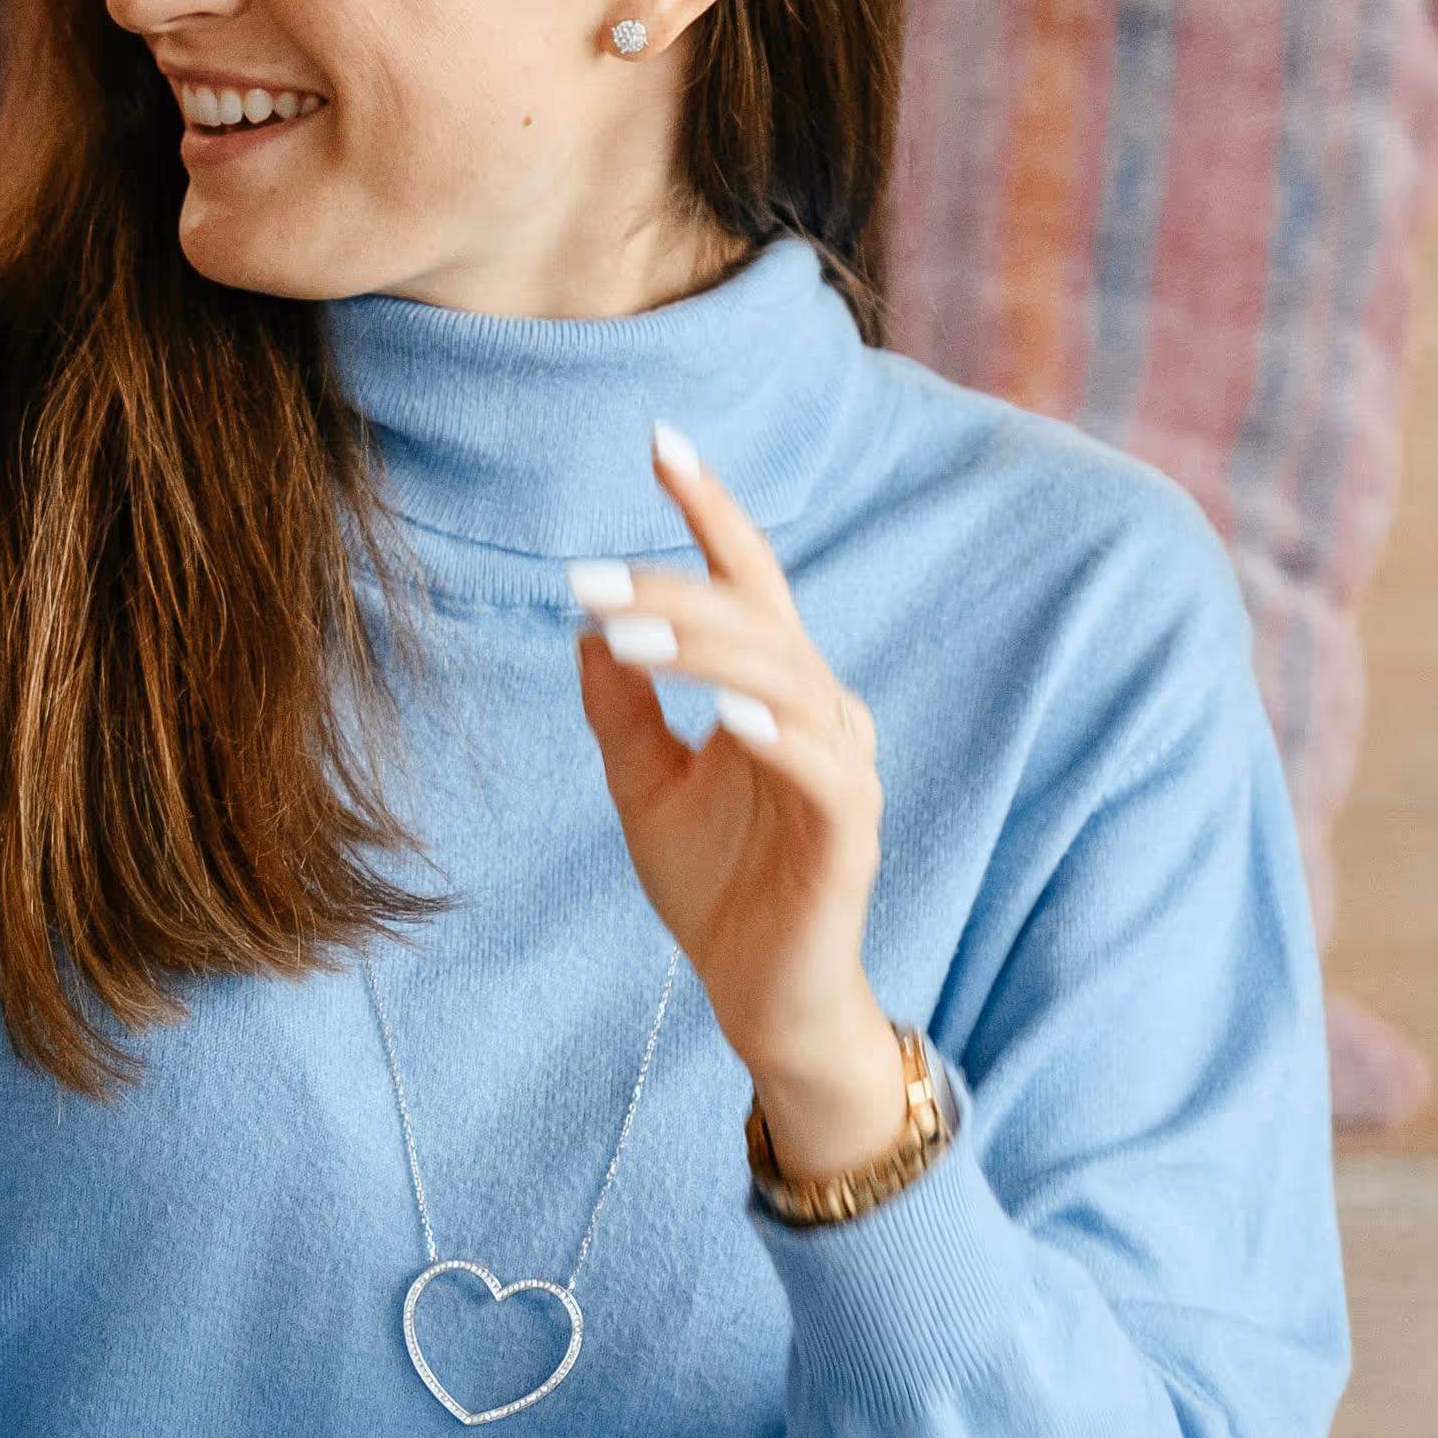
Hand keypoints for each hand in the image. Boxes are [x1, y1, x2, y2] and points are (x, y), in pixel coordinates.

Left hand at [569, 420, 907, 1177]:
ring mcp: (842, 770)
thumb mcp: (644, 786)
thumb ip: (621, 709)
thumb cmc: (716, 886)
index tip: (661, 441)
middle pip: (758, 621)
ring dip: (710, 653)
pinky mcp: (850, 834)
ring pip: (787, 680)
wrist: (758, 996)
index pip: (748, 580)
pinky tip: (727, 715)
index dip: (710, 509)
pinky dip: (777, 735)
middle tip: (589, 579)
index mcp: (775, 688)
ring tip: (631, 637)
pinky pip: (823, 770)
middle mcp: (820, 712)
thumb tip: (586, 627)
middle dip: (675, 591)